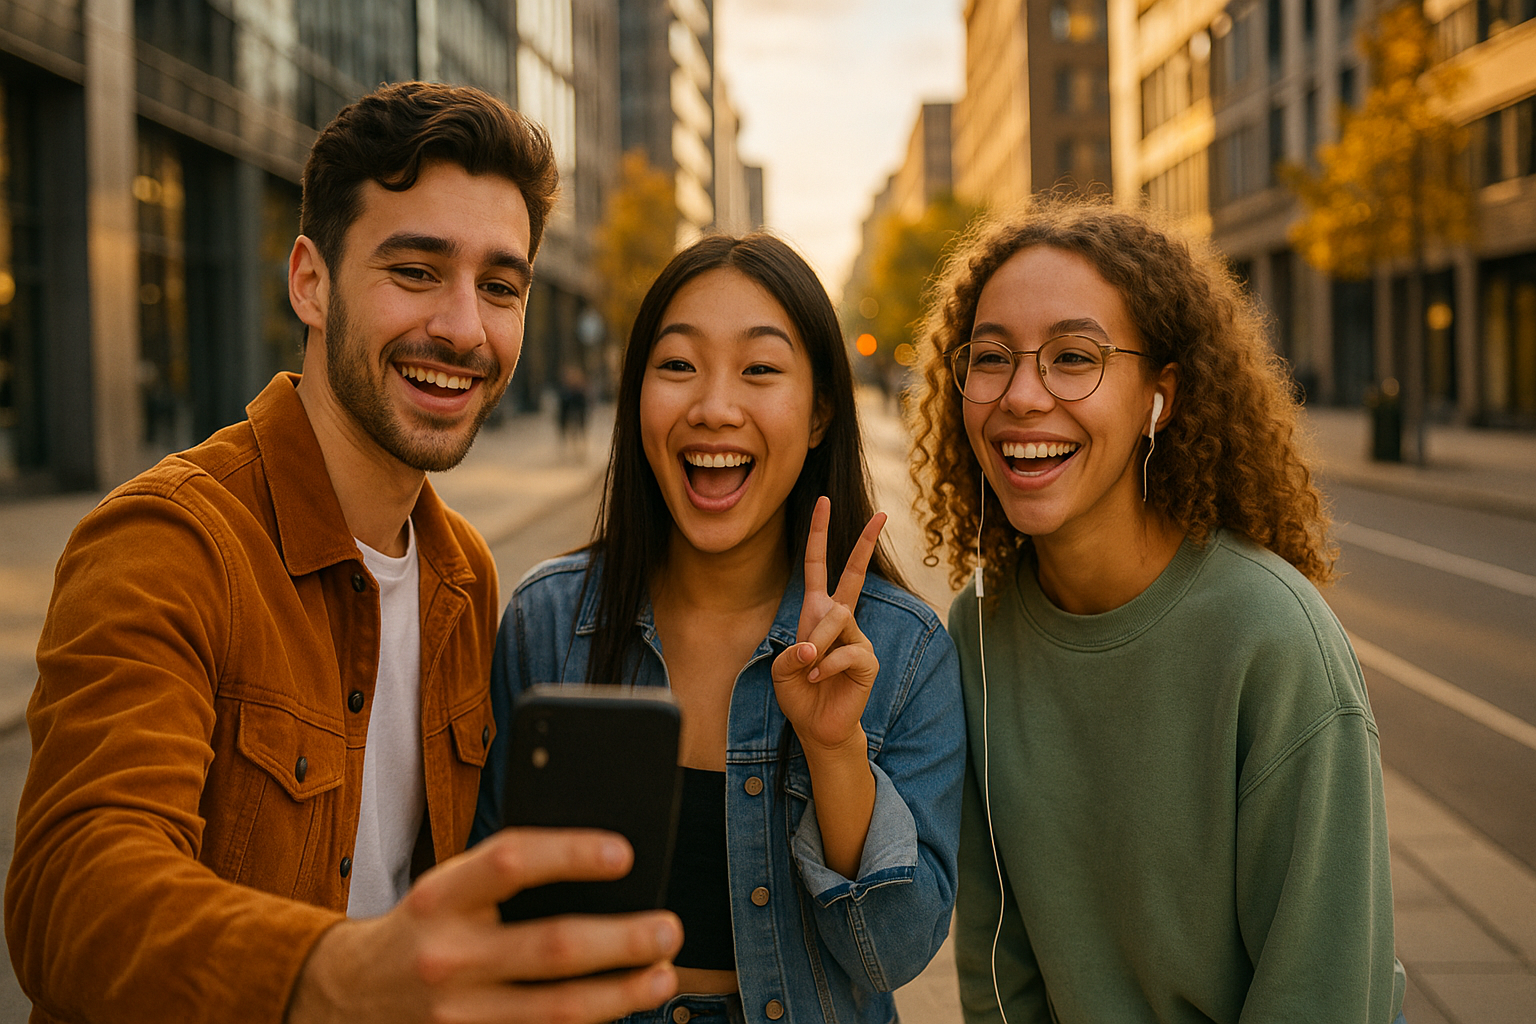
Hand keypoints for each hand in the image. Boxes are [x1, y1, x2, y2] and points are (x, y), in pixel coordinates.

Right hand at [287, 828, 681, 1023]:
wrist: (346, 996)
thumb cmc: (422, 928)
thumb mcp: (447, 887)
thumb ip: (506, 877)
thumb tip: (605, 870)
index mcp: (440, 897)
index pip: (510, 863)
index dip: (571, 855)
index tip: (625, 854)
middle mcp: (445, 957)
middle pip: (551, 948)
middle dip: (622, 940)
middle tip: (668, 929)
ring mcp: (455, 1016)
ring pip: (556, 1011)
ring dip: (621, 995)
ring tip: (662, 975)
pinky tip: (621, 1010)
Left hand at [770, 496, 886, 753]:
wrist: (818, 727)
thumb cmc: (800, 694)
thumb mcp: (782, 670)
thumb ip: (793, 654)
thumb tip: (814, 650)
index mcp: (817, 612)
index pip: (819, 566)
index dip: (820, 535)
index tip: (823, 503)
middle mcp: (841, 619)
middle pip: (853, 574)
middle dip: (865, 543)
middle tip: (882, 515)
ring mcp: (857, 638)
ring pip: (836, 621)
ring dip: (816, 646)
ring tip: (809, 670)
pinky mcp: (867, 660)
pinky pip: (845, 653)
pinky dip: (825, 667)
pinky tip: (818, 680)